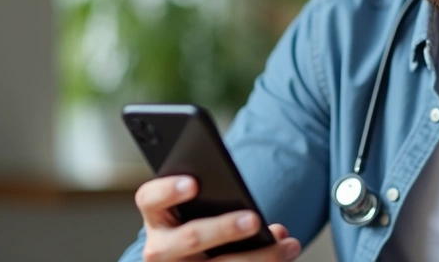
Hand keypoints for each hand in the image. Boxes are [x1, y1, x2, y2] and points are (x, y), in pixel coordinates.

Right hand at [135, 175, 301, 261]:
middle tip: (253, 219)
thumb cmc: (197, 221)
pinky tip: (283, 254)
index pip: (150, 199)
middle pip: (190, 238)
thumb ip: (216, 198)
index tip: (194, 183)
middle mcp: (160, 249)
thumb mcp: (195, 209)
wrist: (189, 258)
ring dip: (261, 256)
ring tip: (288, 244)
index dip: (168, 190)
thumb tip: (257, 215)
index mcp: (156, 217)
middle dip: (224, 229)